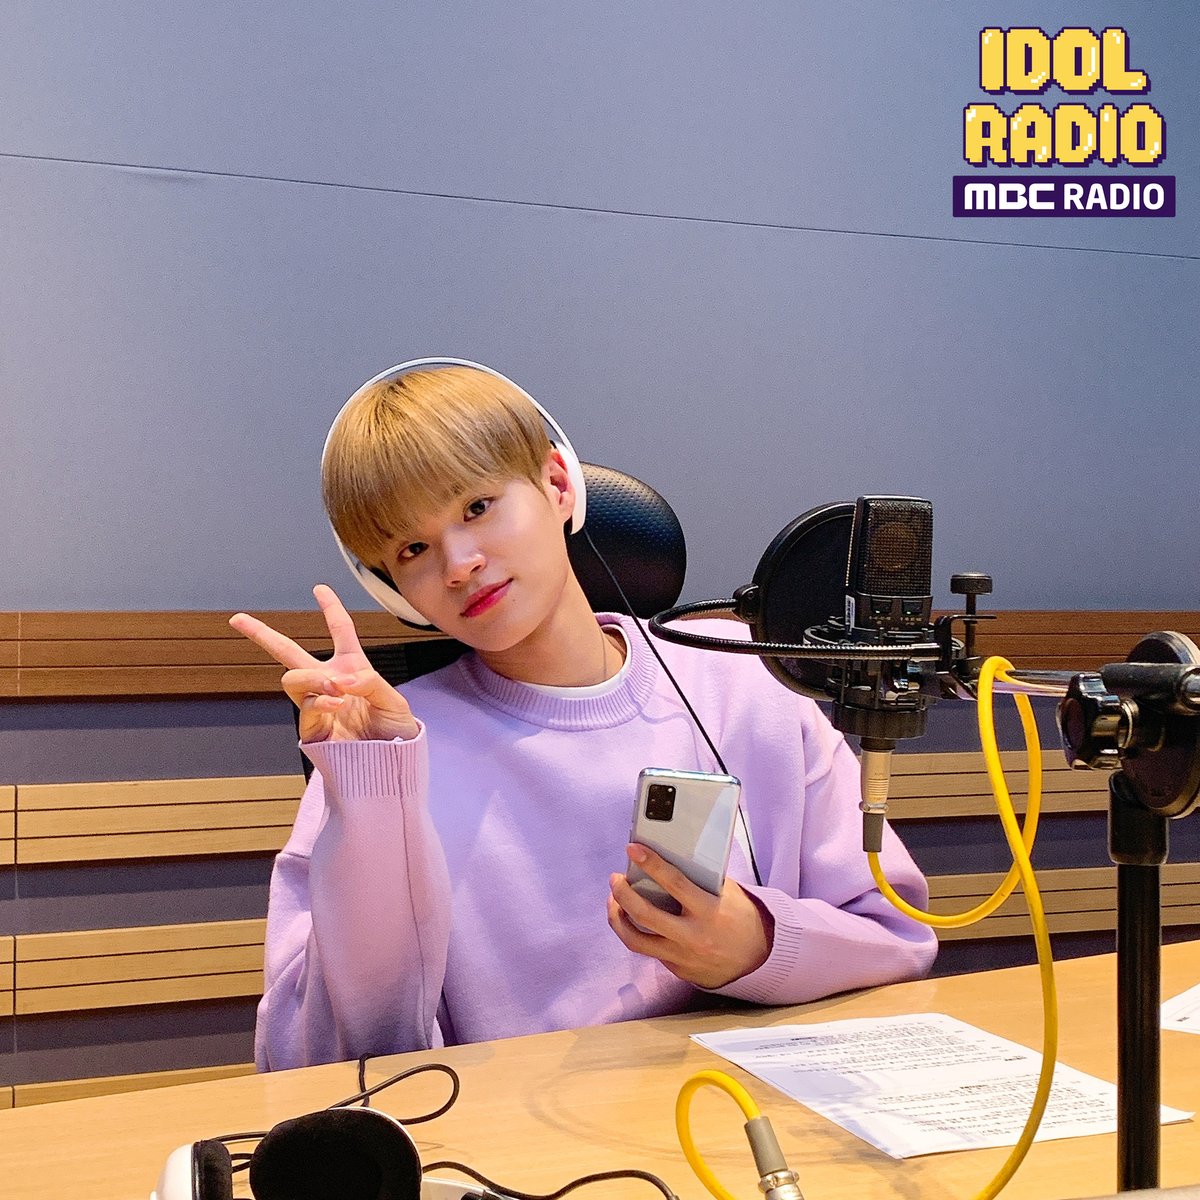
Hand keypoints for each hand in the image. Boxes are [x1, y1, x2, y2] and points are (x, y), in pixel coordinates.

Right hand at [229, 584, 419, 742]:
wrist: (391, 764)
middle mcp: (329, 681)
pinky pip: (305, 706)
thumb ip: (372, 684)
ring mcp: (317, 704)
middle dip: (261, 634)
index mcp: (352, 667)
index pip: (340, 631)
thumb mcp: (395, 702)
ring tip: (335, 689)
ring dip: (311, 677)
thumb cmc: (395, 730)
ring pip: (293, 677)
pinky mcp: (311, 728)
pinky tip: (336, 703)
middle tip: (237, 618)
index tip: (319, 588)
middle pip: (289, 652)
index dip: (331, 608)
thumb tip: (343, 679)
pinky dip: (321, 701)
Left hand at [607, 845, 773, 989]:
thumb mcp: (728, 893)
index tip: (632, 849)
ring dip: (617, 918)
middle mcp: (693, 936)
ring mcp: (683, 957)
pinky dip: (639, 933)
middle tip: (615, 879)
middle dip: (622, 894)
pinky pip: (650, 952)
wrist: (760, 959)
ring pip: (636, 941)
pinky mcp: (678, 970)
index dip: (650, 863)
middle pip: (644, 915)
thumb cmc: (742, 917)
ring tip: (614, 902)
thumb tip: (668, 860)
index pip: (673, 882)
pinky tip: (634, 921)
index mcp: (709, 911)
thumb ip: (700, 880)